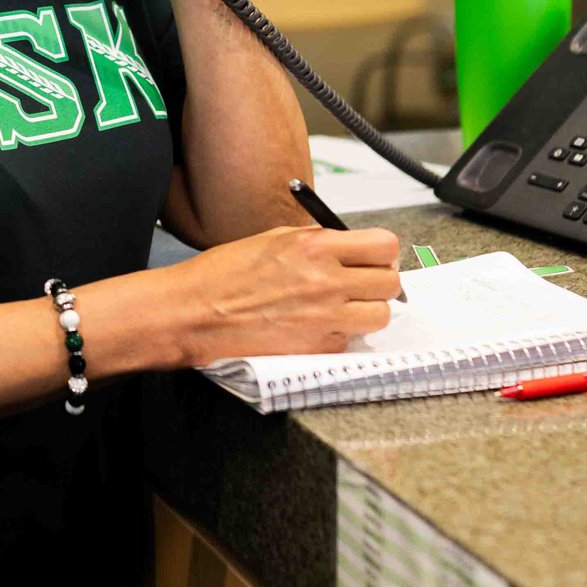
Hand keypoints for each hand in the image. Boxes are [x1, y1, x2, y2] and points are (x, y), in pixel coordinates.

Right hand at [160, 225, 402, 365]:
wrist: (196, 313)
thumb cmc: (225, 274)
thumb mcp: (274, 239)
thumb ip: (317, 242)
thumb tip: (350, 248)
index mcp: (315, 247)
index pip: (384, 246)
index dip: (382, 252)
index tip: (373, 257)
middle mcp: (327, 282)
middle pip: (390, 282)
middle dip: (378, 281)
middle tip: (360, 283)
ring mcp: (325, 318)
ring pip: (381, 315)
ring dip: (367, 310)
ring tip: (343, 307)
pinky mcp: (318, 348)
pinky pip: (350, 339)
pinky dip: (340, 333)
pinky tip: (315, 325)